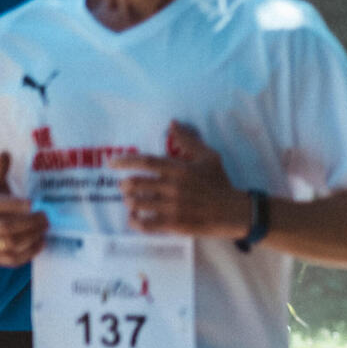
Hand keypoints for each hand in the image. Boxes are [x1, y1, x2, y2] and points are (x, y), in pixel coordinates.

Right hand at [0, 151, 49, 267]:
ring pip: (12, 244)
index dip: (14, 205)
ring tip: (46, 228)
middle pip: (7, 227)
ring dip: (33, 236)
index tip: (32, 202)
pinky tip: (41, 242)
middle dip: (30, 223)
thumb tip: (5, 153)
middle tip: (46, 217)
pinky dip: (29, 253)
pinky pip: (12, 260)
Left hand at [112, 123, 248, 237]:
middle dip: (124, 185)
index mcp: (180, 169)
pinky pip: (145, 223)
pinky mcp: (174, 224)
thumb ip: (189, 141)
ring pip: (137, 203)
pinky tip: (134, 219)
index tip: (110, 163)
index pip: (145, 161)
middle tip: (124, 187)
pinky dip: (134, 222)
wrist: (236, 212)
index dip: (125, 161)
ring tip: (132, 202)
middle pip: (135, 183)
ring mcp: (173, 206)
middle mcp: (173, 187)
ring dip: (130, 202)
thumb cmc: (221, 184)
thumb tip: (172, 123)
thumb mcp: (209, 157)